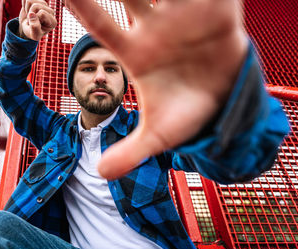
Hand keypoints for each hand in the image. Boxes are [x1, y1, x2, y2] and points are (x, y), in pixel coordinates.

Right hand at [19, 0, 56, 40]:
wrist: (27, 28)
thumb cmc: (33, 32)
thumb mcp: (34, 35)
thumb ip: (35, 28)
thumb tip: (32, 14)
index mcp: (53, 22)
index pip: (42, 13)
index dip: (34, 19)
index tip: (33, 25)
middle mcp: (51, 12)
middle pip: (36, 6)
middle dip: (29, 14)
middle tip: (31, 21)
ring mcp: (44, 5)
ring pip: (31, 1)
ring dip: (26, 10)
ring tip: (30, 16)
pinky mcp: (38, 0)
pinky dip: (24, 5)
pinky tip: (28, 10)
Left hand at [65, 0, 248, 178]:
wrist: (224, 106)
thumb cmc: (187, 114)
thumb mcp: (159, 137)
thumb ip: (130, 152)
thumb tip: (101, 174)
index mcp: (136, 53)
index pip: (100, 25)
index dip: (81, 5)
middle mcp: (155, 28)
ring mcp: (184, 16)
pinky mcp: (217, 10)